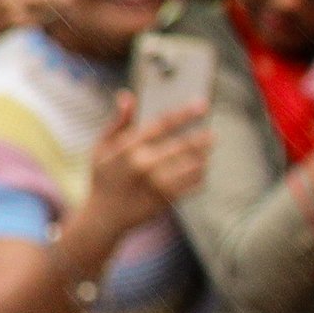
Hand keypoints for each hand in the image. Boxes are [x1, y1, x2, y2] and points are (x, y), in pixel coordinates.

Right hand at [83, 94, 210, 233]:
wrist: (104, 217)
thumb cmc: (104, 177)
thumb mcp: (101, 147)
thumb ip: (118, 122)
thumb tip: (128, 95)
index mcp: (127, 147)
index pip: (162, 124)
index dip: (185, 113)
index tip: (202, 104)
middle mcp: (144, 164)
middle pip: (183, 145)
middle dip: (202, 138)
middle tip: (212, 133)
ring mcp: (157, 183)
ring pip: (193, 164)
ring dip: (204, 156)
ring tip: (207, 150)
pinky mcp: (168, 199)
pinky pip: (194, 183)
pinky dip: (201, 174)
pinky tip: (200, 168)